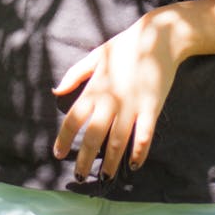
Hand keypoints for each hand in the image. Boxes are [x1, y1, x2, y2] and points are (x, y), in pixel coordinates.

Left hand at [51, 10, 182, 180]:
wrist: (157, 37)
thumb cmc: (124, 46)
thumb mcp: (95, 56)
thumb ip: (75, 75)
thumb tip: (56, 90)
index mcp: (94, 89)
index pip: (73, 120)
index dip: (63, 139)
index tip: (58, 154)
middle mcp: (110, 101)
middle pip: (92, 137)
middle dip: (84, 160)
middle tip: (79, 177)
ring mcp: (131, 106)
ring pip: (117, 142)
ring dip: (110, 162)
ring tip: (105, 178)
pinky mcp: (151, 109)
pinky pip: (144, 136)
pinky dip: (139, 153)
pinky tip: (134, 165)